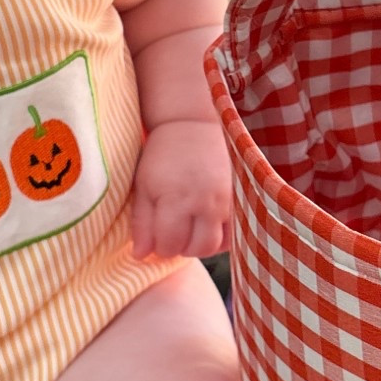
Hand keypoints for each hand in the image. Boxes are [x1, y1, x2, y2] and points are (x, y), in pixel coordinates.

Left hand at [130, 118, 230, 259]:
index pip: (168, 246)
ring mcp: (226, 201)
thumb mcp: (144, 186)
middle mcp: (205, 203)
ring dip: (199, 244)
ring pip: (215, 245)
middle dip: (180, 248)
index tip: (156, 233)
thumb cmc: (163, 155)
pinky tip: (207, 225)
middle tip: (172, 232)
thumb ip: (141, 223)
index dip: (158, 246)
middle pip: (194, 250)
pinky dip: (219, 237)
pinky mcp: (240, 198)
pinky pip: (233, 233)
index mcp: (176, 199)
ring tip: (188, 229)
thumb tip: (139, 256)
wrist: (193, 125)